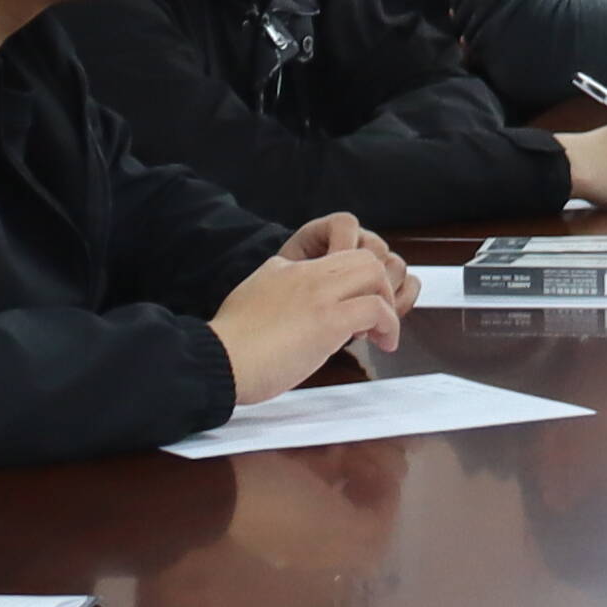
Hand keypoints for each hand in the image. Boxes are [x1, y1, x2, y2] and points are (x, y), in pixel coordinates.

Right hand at [215, 210, 417, 401]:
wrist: (217, 359)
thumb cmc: (231, 342)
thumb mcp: (253, 293)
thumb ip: (277, 286)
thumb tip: (291, 297)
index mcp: (288, 266)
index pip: (338, 247)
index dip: (357, 273)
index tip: (357, 299)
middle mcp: (306, 273)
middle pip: (366, 254)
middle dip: (381, 284)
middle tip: (377, 316)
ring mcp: (318, 295)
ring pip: (375, 273)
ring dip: (388, 303)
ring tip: (382, 331)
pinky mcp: (327, 321)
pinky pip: (376, 309)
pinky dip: (389, 326)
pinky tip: (382, 344)